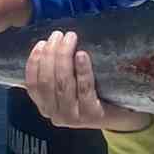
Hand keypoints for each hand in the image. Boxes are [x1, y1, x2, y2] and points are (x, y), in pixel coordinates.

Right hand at [25, 30, 150, 131]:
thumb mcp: (69, 89)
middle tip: (58, 35)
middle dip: (50, 54)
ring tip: (70, 38)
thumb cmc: (92, 96)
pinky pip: (84, 89)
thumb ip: (56, 74)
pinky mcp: (91, 115)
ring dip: (64, 57)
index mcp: (46, 107)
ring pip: (63, 84)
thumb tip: (49, 45)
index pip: (33, 84)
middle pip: (47, 82)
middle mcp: (56, 115)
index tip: (41, 43)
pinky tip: (82, 55)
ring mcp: (73, 117)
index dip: (34, 62)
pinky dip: (81, 70)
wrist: (121, 115)